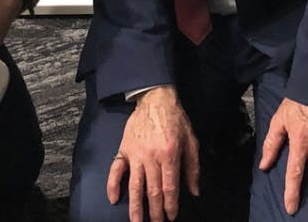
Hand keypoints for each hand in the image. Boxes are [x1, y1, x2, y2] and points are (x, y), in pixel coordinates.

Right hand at [107, 86, 200, 221]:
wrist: (156, 98)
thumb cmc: (176, 119)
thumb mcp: (191, 141)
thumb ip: (192, 168)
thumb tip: (194, 191)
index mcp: (169, 155)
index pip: (169, 188)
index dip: (170, 206)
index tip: (171, 217)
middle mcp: (151, 157)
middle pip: (152, 191)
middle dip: (155, 212)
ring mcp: (135, 154)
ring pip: (134, 186)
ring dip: (135, 207)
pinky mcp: (124, 149)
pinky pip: (116, 169)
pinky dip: (113, 185)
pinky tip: (113, 199)